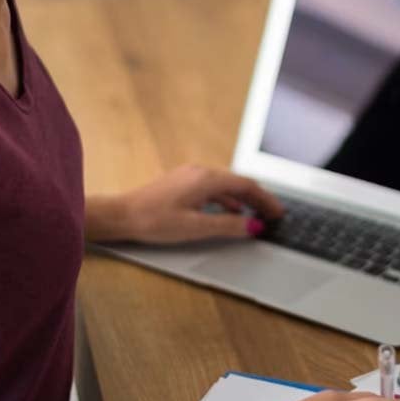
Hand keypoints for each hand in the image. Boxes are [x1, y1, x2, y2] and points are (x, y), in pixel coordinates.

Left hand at [87, 164, 283, 243]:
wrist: (121, 216)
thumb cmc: (153, 221)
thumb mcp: (196, 227)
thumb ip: (228, 226)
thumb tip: (253, 226)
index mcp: (206, 179)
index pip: (247, 185)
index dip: (266, 199)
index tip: (278, 212)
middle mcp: (200, 172)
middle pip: (238, 183)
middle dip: (258, 198)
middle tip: (272, 214)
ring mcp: (189, 176)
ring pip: (225, 185)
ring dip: (243, 199)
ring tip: (255, 215)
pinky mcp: (181, 183)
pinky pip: (212, 188)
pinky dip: (227, 199)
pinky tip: (228, 212)